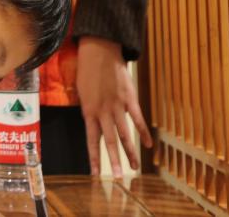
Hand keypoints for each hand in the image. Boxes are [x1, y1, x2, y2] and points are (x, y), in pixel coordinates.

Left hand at [77, 36, 152, 177]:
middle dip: (114, 161)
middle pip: (109, 141)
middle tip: (119, 178)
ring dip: (130, 152)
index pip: (91, 140)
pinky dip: (143, 132)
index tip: (95, 174)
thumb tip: (92, 122)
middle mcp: (103, 111)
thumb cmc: (87, 70)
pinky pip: (138, 119)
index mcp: (89, 111)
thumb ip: (88, 109)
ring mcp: (117, 105)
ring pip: (125, 133)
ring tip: (134, 168)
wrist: (99, 51)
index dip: (94, 158)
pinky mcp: (129, 98)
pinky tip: (148, 145)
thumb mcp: (80, 91)